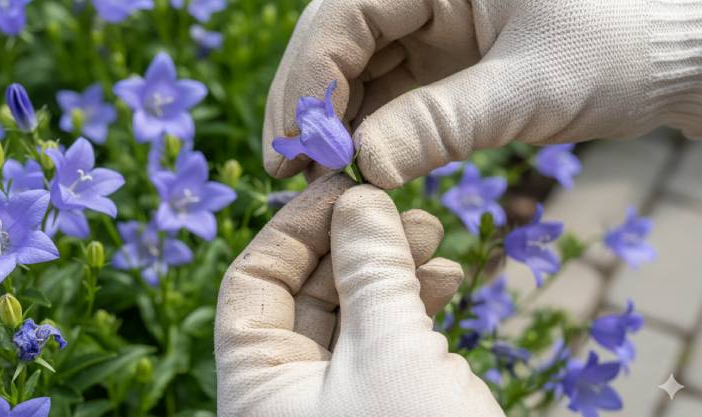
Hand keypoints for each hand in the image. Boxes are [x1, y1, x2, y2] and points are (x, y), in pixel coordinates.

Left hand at [215, 175, 503, 416]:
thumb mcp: (391, 354)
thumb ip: (370, 270)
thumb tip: (359, 198)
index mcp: (258, 386)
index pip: (254, 281)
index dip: (297, 226)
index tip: (346, 185)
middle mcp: (290, 392)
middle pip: (309, 290)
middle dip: (356, 243)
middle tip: (407, 209)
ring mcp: (340, 399)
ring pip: (355, 312)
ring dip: (393, 269)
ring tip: (436, 241)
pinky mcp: (386, 403)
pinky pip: (389, 339)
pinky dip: (416, 305)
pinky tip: (447, 279)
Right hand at [263, 0, 701, 187]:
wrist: (670, 60)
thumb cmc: (619, 49)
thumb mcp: (529, 88)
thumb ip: (443, 124)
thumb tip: (363, 167)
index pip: (344, 15)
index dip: (309, 80)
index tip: (294, 145)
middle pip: (336, 44)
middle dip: (311, 106)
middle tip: (288, 169)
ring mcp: (428, 25)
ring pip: (355, 72)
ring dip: (333, 125)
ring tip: (315, 177)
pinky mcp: (440, 62)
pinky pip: (387, 95)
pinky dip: (368, 132)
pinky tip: (354, 167)